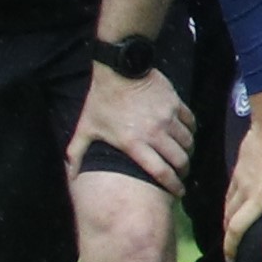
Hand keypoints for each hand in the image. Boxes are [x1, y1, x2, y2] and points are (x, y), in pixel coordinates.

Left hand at [73, 62, 189, 188]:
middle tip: (182, 173)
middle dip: (183, 170)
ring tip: (183, 154)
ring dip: (187, 151)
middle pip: (180, 159)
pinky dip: (190, 130)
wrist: (119, 69)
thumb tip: (71, 175)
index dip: (173, 185)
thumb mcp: (86, 128)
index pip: (161, 172)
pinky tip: (185, 133)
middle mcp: (155, 133)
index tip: (178, 192)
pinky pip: (190, 122)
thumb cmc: (101, 101)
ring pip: (188, 142)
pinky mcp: (176, 104)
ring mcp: (167, 118)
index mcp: (134, 144)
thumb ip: (77, 153)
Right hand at [221, 95, 261, 261]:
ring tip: (229, 245)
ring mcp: (244, 188)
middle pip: (237, 232)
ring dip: (227, 234)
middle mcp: (259, 199)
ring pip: (228, 217)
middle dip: (232, 251)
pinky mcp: (236, 177)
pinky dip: (227, 212)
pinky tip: (229, 218)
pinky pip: (228, 200)